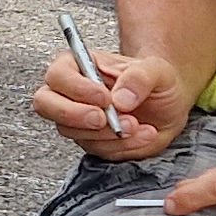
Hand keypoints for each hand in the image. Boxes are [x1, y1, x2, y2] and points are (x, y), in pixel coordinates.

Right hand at [32, 46, 187, 154]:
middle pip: (45, 104)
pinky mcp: (91, 141)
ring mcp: (78, 120)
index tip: (105, 97)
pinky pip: (97, 150)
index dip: (76, 88)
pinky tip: (142, 134)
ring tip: (136, 124)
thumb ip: (139, 77)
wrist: (169, 106)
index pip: (58, 75)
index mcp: (80, 65)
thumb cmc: (156, 82)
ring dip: (106, 133)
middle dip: (73, 115)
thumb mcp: (157, 70)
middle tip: (103, 118)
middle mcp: (71, 93)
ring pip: (72, 132)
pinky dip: (122, 146)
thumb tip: (120, 98)